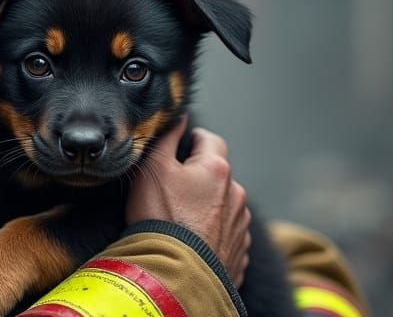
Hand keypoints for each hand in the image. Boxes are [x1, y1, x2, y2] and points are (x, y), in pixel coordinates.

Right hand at [125, 116, 251, 287]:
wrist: (174, 273)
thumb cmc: (160, 217)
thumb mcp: (152, 168)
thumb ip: (167, 137)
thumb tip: (178, 117)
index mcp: (216, 169)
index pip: (210, 139)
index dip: (193, 139)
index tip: (180, 147)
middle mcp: (236, 194)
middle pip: (218, 174)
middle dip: (199, 177)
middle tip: (173, 188)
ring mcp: (240, 225)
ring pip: (223, 205)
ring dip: (208, 206)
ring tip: (181, 220)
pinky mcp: (239, 252)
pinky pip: (226, 234)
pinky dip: (212, 234)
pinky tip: (192, 241)